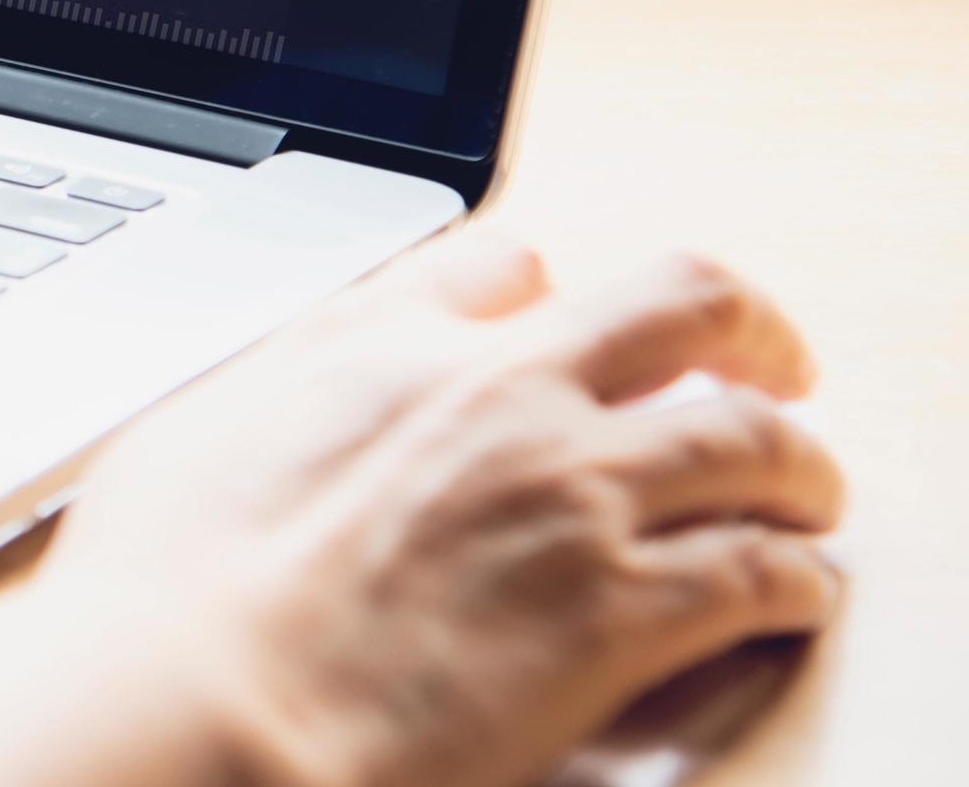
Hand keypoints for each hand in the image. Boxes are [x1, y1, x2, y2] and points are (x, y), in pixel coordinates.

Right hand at [6, 235, 843, 786]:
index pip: (507, 267)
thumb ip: (269, 389)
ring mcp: (572, 495)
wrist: (206, 702)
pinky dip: (795, 578)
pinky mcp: (622, 608)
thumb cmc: (165, 593)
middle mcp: (499, 393)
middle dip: (747, 328)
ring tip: (803, 490)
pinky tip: (792, 590)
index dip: (552, 290)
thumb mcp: (189, 434)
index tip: (568, 312)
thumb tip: (278, 390)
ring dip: (796, 463)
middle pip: (681, 304)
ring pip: (753, 439)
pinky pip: (761, 571)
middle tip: (767, 363)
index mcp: (384, 344)